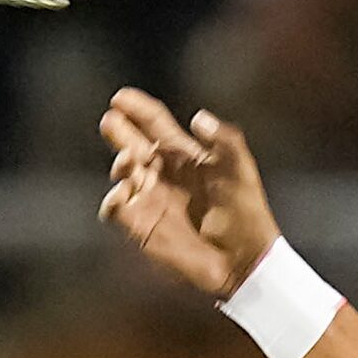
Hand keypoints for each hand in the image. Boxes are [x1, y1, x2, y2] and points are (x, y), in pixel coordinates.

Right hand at [97, 89, 282, 299]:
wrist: (242, 260)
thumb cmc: (246, 215)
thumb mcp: (241, 171)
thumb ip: (225, 139)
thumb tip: (198, 117)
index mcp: (185, 155)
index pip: (155, 124)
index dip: (138, 108)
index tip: (120, 97)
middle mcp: (163, 173)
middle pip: (132, 143)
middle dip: (118, 130)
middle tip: (111, 120)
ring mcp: (151, 198)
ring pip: (122, 172)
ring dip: (120, 163)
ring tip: (129, 160)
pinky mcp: (142, 226)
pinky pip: (116, 208)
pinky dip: (114, 199)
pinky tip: (125, 193)